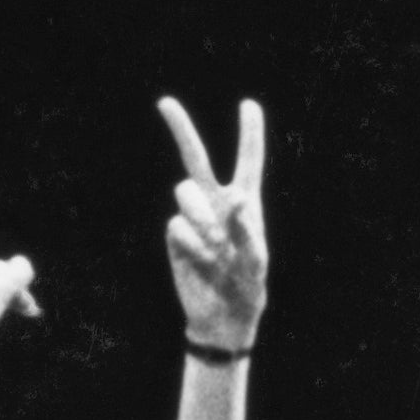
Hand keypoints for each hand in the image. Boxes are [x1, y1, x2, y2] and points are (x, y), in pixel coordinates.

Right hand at [159, 93, 269, 354]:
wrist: (220, 316)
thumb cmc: (247, 287)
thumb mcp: (256, 259)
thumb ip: (246, 226)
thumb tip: (235, 197)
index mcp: (244, 203)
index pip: (247, 161)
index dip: (249, 134)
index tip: (249, 105)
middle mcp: (215, 203)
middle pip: (195, 158)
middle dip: (180, 129)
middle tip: (164, 102)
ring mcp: (193, 218)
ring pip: (185, 193)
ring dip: (201, 216)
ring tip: (215, 246)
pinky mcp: (175, 236)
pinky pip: (177, 226)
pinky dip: (191, 244)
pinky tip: (201, 262)